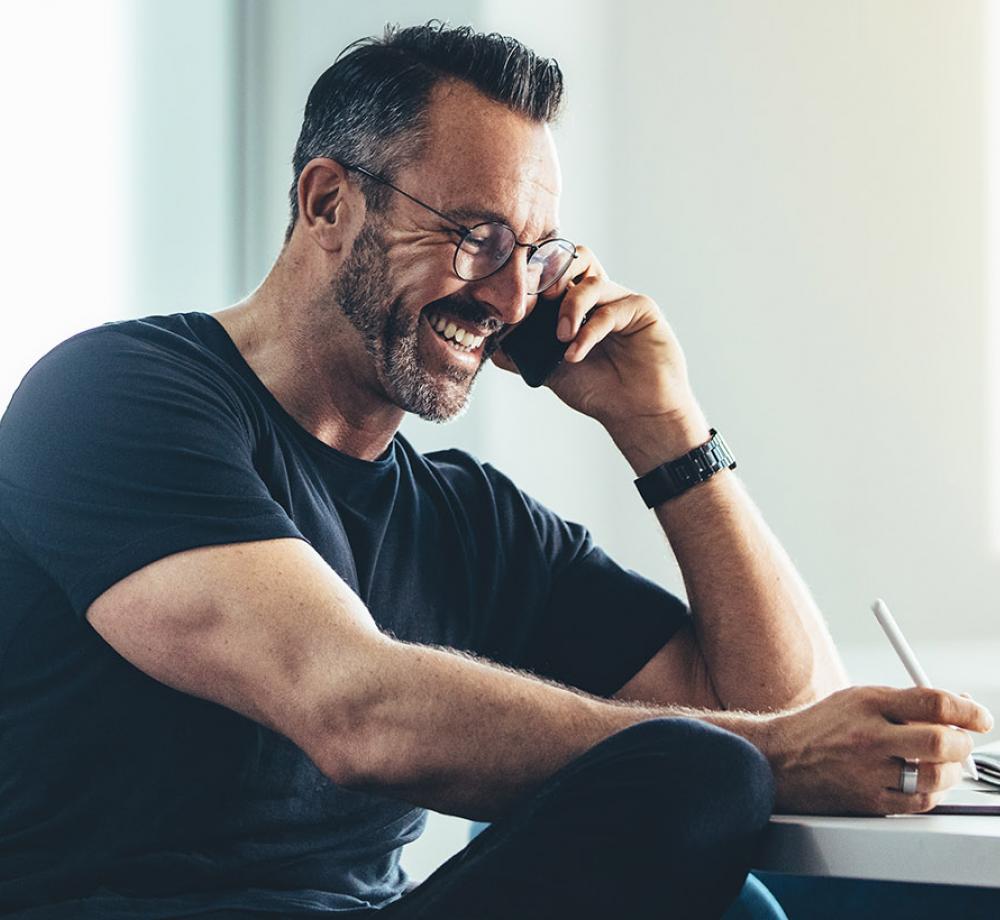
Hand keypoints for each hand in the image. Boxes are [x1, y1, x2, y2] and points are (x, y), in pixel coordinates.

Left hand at [493, 246, 698, 436]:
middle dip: (551, 273)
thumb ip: (522, 353)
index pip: (554, 271)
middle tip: (538, 299)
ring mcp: (620, 299)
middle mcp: (599, 296)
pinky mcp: (641, 309)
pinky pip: (609, 309)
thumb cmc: (598, 390)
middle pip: (575, 257)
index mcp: (577, 304)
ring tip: (560, 337)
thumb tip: (490, 341)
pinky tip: (575, 354)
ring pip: (589, 280)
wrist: (635, 414)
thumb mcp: (550, 370)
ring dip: (569, 307)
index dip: (534, 275)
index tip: (515, 296)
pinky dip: (587, 332)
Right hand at [761, 685, 992, 814]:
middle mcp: (869, 736)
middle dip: (961, 743)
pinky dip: (932, 791)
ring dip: (950, 771)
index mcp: (868, 703)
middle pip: (939, 741)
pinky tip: (924, 781)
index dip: (968, 710)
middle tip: (961, 742)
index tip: (979, 717)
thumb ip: (904, 702)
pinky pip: (920, 801)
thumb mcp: (858, 699)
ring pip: (935, 776)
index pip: (933, 702)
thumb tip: (955, 708)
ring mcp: (869, 771)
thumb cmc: (821, 727)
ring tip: (942, 763)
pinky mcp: (870, 801)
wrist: (780, 759)